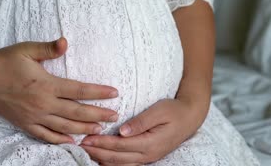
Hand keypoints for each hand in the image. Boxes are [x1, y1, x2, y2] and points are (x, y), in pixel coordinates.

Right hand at [0, 37, 118, 143]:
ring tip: (100, 130)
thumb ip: (48, 48)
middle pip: (77, 112)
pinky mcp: (25, 124)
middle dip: (98, 115)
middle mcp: (43, 103)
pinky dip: (60, 140)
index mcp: (46, 84)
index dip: (99, 92)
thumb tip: (65, 42)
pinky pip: (46, 135)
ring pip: (65, 127)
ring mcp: (34, 116)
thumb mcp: (27, 50)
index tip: (114, 93)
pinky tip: (73, 141)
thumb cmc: (5, 61)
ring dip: (84, 129)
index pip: (79, 89)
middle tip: (114, 116)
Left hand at [80, 98, 207, 164]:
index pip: (121, 145)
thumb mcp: (159, 110)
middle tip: (80, 146)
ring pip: (121, 164)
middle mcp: (148, 154)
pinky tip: (101, 159)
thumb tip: (122, 131)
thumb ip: (141, 121)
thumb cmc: (174, 110)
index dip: (102, 143)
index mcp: (150, 142)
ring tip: (86, 152)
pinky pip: (127, 164)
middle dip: (97, 153)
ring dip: (102, 159)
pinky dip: (112, 163)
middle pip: (117, 158)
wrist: (190, 117)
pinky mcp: (147, 156)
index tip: (87, 138)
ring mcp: (148, 157)